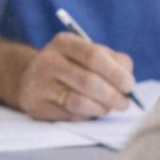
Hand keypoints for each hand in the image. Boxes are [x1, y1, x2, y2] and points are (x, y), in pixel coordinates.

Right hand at [17, 31, 134, 120]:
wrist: (30, 78)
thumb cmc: (70, 66)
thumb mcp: (87, 53)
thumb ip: (113, 60)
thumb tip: (127, 78)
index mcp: (64, 43)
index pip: (93, 56)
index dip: (115, 73)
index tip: (129, 85)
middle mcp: (48, 60)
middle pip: (88, 81)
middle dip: (112, 95)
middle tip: (124, 103)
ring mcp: (39, 83)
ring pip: (79, 102)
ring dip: (101, 108)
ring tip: (107, 108)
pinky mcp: (37, 105)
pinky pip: (70, 116)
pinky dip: (86, 116)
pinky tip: (89, 111)